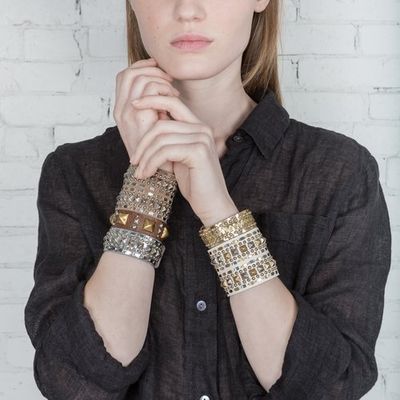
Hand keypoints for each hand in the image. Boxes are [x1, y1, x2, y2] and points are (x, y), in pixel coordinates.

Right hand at [113, 57, 179, 173]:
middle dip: (151, 69)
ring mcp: (126, 113)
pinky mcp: (137, 116)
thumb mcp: (153, 127)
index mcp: (121, 111)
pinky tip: (174, 100)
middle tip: (168, 78)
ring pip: (140, 77)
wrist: (157, 173)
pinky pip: (150, 88)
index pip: (124, 76)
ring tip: (173, 92)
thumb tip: (165, 90)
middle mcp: (120, 110)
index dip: (141, 68)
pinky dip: (164, 89)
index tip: (158, 70)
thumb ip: (153, 109)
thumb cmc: (159, 152)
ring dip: (160, 79)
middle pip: (129, 72)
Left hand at [130, 95, 237, 225]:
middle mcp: (202, 128)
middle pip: (161, 124)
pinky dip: (151, 163)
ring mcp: (202, 139)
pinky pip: (165, 151)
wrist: (211, 204)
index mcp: (198, 126)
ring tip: (140, 172)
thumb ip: (167, 138)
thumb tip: (148, 120)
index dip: (152, 99)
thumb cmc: (194, 183)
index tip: (134, 104)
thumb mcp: (177, 156)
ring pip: (161, 138)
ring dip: (145, 157)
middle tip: (133, 160)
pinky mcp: (198, 152)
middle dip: (142, 142)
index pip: (172, 102)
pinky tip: (147, 174)